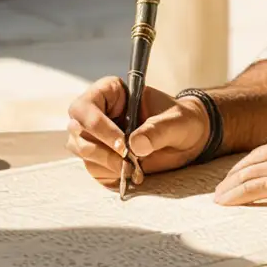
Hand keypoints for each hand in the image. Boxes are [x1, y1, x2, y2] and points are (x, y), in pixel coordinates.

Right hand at [65, 76, 210, 186]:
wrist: (188, 140)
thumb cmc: (181, 121)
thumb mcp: (176, 122)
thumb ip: (157, 130)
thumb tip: (136, 145)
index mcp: (111, 93)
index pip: (87, 105)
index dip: (97, 124)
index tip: (122, 143)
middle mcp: (98, 113)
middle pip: (77, 130)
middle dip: (99, 149)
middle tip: (127, 161)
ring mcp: (97, 137)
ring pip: (81, 150)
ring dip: (104, 163)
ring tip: (132, 169)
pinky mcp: (102, 158)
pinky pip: (93, 168)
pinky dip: (109, 174)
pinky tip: (130, 174)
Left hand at [212, 119, 266, 206]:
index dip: (256, 161)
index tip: (248, 171)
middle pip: (252, 159)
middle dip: (236, 174)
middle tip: (225, 186)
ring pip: (247, 173)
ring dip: (229, 186)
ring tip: (219, 197)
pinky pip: (253, 188)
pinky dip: (235, 195)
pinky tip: (224, 202)